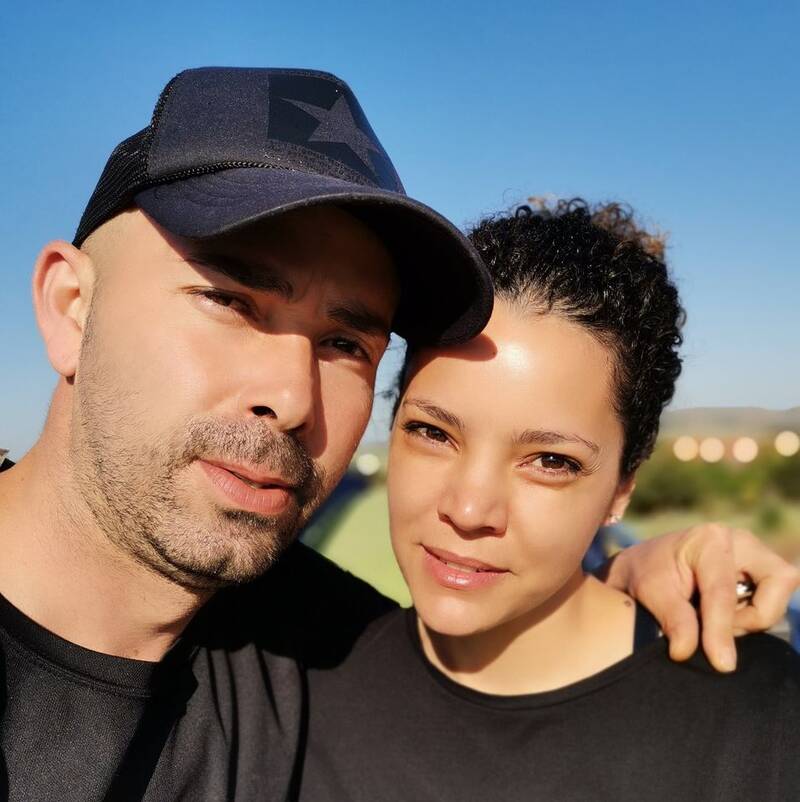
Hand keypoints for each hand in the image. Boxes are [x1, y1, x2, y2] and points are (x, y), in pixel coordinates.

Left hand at [603, 523, 799, 671]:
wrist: (645, 565)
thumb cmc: (646, 572)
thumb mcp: (649, 592)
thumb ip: (673, 619)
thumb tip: (686, 652)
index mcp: (709, 540)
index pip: (724, 591)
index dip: (723, 629)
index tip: (721, 662)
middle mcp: (740, 542)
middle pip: (778, 582)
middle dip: (754, 616)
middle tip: (714, 627)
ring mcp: (755, 556)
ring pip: (778, 597)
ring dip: (749, 620)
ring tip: (710, 618)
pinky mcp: (761, 574)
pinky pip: (773, 604)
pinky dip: (750, 618)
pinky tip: (720, 616)